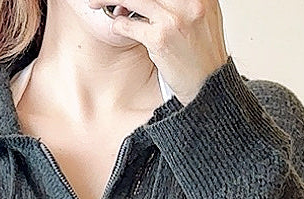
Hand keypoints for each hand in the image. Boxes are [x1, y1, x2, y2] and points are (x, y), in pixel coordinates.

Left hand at [90, 0, 228, 103]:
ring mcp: (175, 19)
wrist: (208, 86)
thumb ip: (181, 0)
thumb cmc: (201, 53)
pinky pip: (129, 25)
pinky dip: (119, 25)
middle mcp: (190, 0)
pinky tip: (119, 26)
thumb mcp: (202, 14)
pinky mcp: (161, 39)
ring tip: (95, 3)